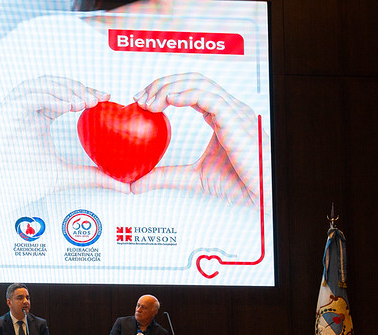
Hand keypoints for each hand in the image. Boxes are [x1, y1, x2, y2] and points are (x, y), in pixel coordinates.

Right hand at [0, 75, 130, 193]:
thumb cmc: (22, 183)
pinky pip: (28, 97)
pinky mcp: (4, 113)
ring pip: (39, 84)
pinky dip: (49, 98)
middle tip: (98, 98)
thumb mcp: (65, 177)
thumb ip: (92, 177)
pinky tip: (67, 107)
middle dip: (77, 87)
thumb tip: (123, 186)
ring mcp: (13, 109)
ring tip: (84, 102)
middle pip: (53, 83)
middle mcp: (25, 109)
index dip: (85, 91)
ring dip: (64, 89)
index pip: (64, 94)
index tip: (105, 97)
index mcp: (38, 117)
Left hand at [131, 73, 262, 205]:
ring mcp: (232, 110)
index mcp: (220, 115)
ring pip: (198, 83)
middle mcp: (227, 107)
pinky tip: (168, 101)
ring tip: (149, 103)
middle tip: (139, 98)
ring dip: (168, 88)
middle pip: (191, 80)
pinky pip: (209, 97)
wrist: (259, 192)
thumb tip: (136, 185)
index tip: (141, 101)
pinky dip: (185, 95)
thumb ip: (165, 177)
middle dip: (161, 84)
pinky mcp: (234, 118)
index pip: (190, 89)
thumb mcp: (191, 178)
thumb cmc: (238, 183)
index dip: (164, 89)